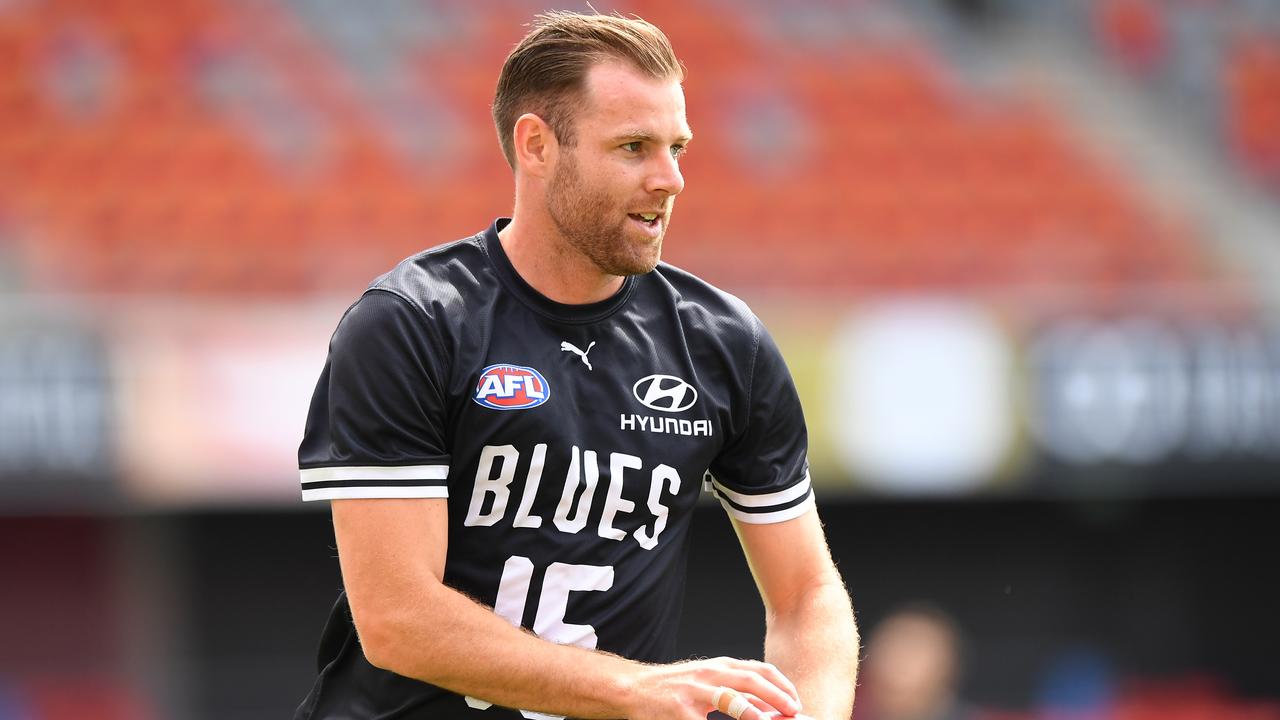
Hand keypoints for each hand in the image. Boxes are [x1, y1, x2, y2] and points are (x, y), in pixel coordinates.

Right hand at [621, 657, 802, 719]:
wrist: (635, 689)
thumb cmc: (677, 687)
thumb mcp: (708, 681)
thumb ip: (736, 690)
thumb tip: (769, 709)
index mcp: (720, 666)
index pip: (759, 670)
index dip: (781, 685)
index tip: (795, 701)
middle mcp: (710, 675)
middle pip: (750, 680)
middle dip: (776, 696)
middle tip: (793, 711)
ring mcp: (695, 693)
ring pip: (731, 700)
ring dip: (754, 713)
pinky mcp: (681, 713)